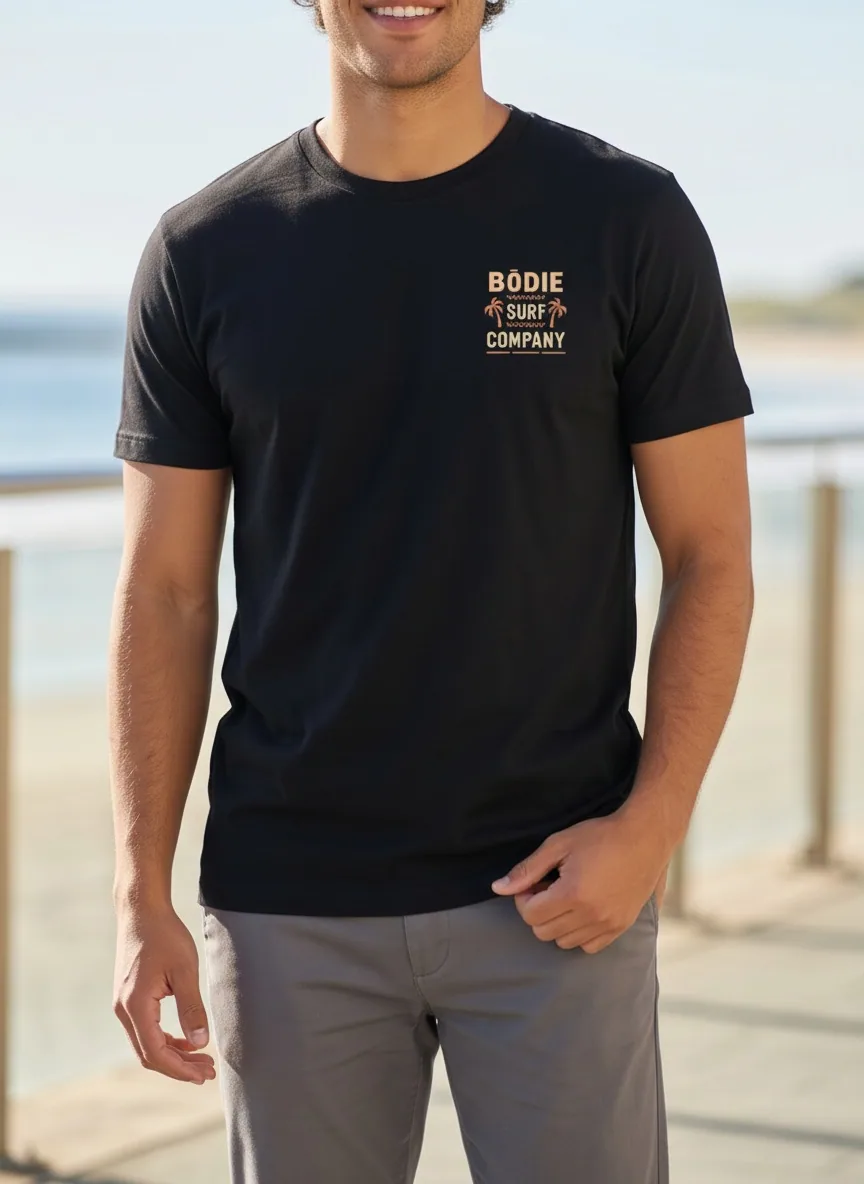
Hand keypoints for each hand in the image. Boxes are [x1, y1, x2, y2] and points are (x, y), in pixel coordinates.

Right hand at [114, 904, 215, 1084]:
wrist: (141, 912)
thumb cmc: (164, 936)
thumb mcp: (184, 970)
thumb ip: (191, 1008)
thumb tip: (201, 1042)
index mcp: (135, 1006)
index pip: (155, 1052)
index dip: (180, 1069)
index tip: (203, 1075)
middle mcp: (124, 1010)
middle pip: (149, 1053)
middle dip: (179, 1066)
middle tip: (209, 1072)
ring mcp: (124, 1005)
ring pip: (147, 1043)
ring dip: (174, 1054)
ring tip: (202, 1059)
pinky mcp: (129, 998)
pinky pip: (146, 1029)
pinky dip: (166, 1039)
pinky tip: (187, 1040)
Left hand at [492, 811, 671, 954]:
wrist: (644, 837)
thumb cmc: (599, 836)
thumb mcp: (558, 845)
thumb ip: (527, 869)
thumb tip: (498, 888)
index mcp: (573, 894)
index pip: (530, 915)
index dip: (524, 898)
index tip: (533, 882)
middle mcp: (591, 915)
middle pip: (544, 932)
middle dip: (538, 911)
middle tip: (548, 887)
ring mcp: (608, 924)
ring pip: (564, 942)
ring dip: (557, 923)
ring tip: (566, 897)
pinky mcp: (621, 927)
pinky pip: (589, 947)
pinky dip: (579, 933)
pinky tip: (582, 909)